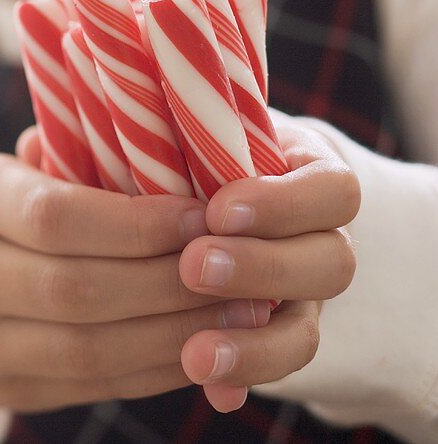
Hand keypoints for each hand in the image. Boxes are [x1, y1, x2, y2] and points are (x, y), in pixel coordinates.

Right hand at [0, 143, 269, 437]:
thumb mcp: (8, 170)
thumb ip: (72, 157)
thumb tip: (168, 137)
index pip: (56, 217)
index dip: (137, 223)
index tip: (204, 214)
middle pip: (77, 291)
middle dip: (170, 283)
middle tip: (241, 265)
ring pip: (91, 352)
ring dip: (176, 334)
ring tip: (241, 312)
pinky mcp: (5, 393)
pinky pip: (94, 387)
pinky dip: (156, 369)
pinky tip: (205, 346)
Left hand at [177, 121, 360, 412]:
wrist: (203, 179)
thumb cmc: (203, 142)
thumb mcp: (209, 130)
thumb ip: (203, 144)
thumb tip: (180, 162)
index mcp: (312, 177)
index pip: (334, 192)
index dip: (283, 205)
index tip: (217, 209)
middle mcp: (320, 238)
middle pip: (332, 263)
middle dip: (261, 268)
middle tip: (193, 266)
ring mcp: (303, 293)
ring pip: (306, 329)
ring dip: (253, 341)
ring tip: (195, 351)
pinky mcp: (275, 334)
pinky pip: (273, 365)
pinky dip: (241, 375)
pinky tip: (210, 385)